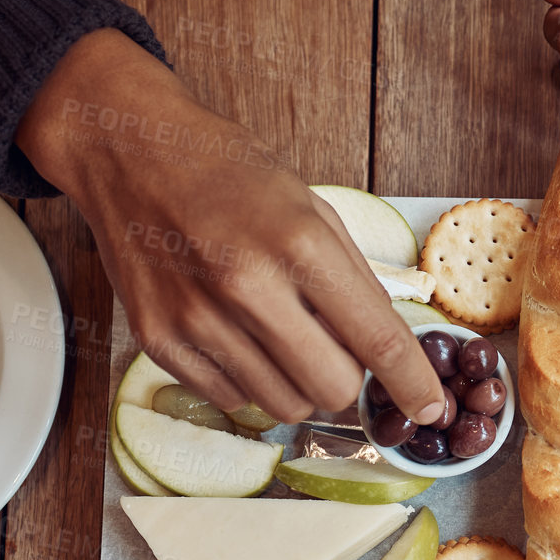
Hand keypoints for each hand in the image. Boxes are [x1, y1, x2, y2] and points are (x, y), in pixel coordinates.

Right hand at [16, 30, 443, 425]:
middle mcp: (247, 285)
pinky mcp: (158, 341)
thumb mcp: (310, 208)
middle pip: (332, 389)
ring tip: (282, 339)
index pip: (376, 339)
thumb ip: (354, 281)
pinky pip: (231, 400)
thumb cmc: (228, 175)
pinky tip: (239, 338)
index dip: (412, 384)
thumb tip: (391, 351)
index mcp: (298, 243)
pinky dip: (249, 382)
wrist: (129, 151)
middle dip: (349, 382)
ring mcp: (196, 318)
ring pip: (283, 407)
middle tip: (337, 354)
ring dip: (299, 386)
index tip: (430, 408)